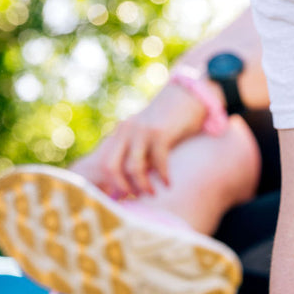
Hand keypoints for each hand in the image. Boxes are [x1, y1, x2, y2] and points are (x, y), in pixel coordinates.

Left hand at [76, 81, 209, 199]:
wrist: (187, 96)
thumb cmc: (169, 123)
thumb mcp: (147, 137)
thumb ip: (138, 154)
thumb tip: (132, 183)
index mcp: (120, 133)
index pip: (105, 164)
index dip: (112, 184)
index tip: (123, 198)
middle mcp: (126, 130)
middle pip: (111, 166)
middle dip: (122, 187)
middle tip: (136, 197)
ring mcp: (141, 130)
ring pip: (133, 168)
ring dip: (143, 185)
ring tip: (153, 193)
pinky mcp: (159, 132)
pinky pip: (157, 162)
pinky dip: (163, 177)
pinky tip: (169, 184)